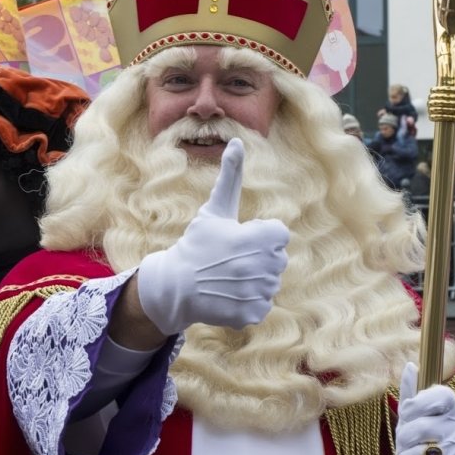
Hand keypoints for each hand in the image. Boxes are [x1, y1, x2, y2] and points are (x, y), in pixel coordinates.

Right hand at [135, 140, 289, 336]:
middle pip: (276, 260)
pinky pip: (261, 305)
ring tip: (227, 278)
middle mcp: (265, 265)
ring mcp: (260, 291)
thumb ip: (231, 176)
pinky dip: (246, 302)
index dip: (257, 235)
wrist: (175, 285)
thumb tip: (236, 141)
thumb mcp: (215, 209)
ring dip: (252, 281)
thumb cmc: (197, 243)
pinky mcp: (253, 313)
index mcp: (262, 237)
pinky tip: (227, 295)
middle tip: (229, 261)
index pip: (278, 234)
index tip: (237, 239)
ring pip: (269, 283)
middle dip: (257, 259)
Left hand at [390, 362, 454, 454]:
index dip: (418, 403)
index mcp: (454, 411)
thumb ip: (413, 396)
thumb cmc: (430, 447)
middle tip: (403, 448)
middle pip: (420, 427)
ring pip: (417, 454)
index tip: (407, 413)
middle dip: (402, 440)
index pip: (441, 395)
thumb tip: (411, 366)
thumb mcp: (420, 421)